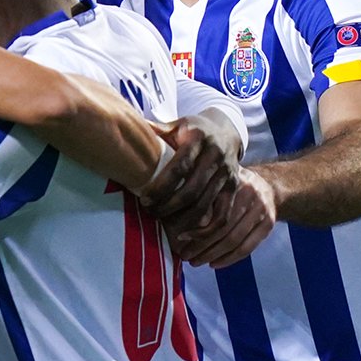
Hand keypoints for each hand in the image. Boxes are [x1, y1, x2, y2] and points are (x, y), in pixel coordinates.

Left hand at [137, 108, 243, 223]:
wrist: (225, 131)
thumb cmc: (192, 130)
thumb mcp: (175, 125)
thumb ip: (155, 130)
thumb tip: (126, 126)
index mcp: (198, 138)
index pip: (179, 167)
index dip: (162, 186)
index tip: (145, 199)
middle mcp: (216, 155)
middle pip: (192, 188)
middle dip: (169, 205)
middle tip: (151, 213)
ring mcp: (227, 172)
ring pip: (205, 203)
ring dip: (183, 219)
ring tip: (164, 223)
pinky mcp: (235, 187)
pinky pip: (223, 213)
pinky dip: (206, 229)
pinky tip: (188, 235)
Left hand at [167, 167, 277, 268]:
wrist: (270, 186)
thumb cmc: (234, 185)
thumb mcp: (218, 180)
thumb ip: (203, 193)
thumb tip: (178, 211)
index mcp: (233, 182)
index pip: (213, 211)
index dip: (197, 227)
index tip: (180, 237)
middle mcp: (249, 196)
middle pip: (223, 228)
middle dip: (202, 245)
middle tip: (185, 255)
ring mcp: (261, 212)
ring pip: (234, 240)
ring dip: (213, 255)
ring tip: (196, 261)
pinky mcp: (268, 225)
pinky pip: (247, 248)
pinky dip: (230, 259)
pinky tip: (215, 263)